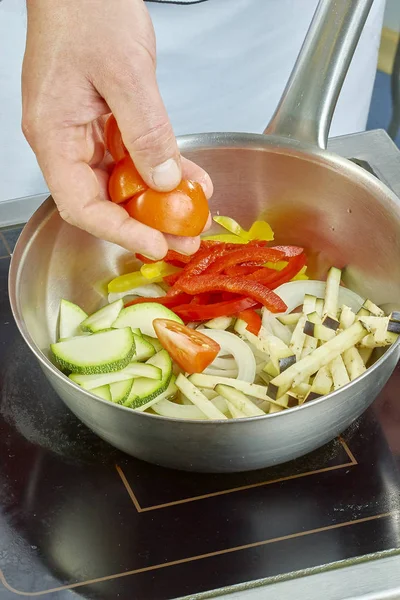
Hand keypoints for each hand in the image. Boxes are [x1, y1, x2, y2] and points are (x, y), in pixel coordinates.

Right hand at [22, 0, 212, 258]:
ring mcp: (85, 132)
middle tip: (181, 241)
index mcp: (54, 134)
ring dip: (157, 202)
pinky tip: (190, 178)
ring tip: (192, 218)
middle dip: (144, 224)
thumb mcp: (125, 72)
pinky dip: (162, 167)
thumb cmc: (86, 8)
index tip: (155, 244)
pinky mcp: (105, 122)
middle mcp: (66, 140)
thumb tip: (163, 179)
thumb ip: (146, 131)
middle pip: (102, 200)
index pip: (81, 204)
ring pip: (121, 182)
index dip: (118, 231)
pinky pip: (134, 155)